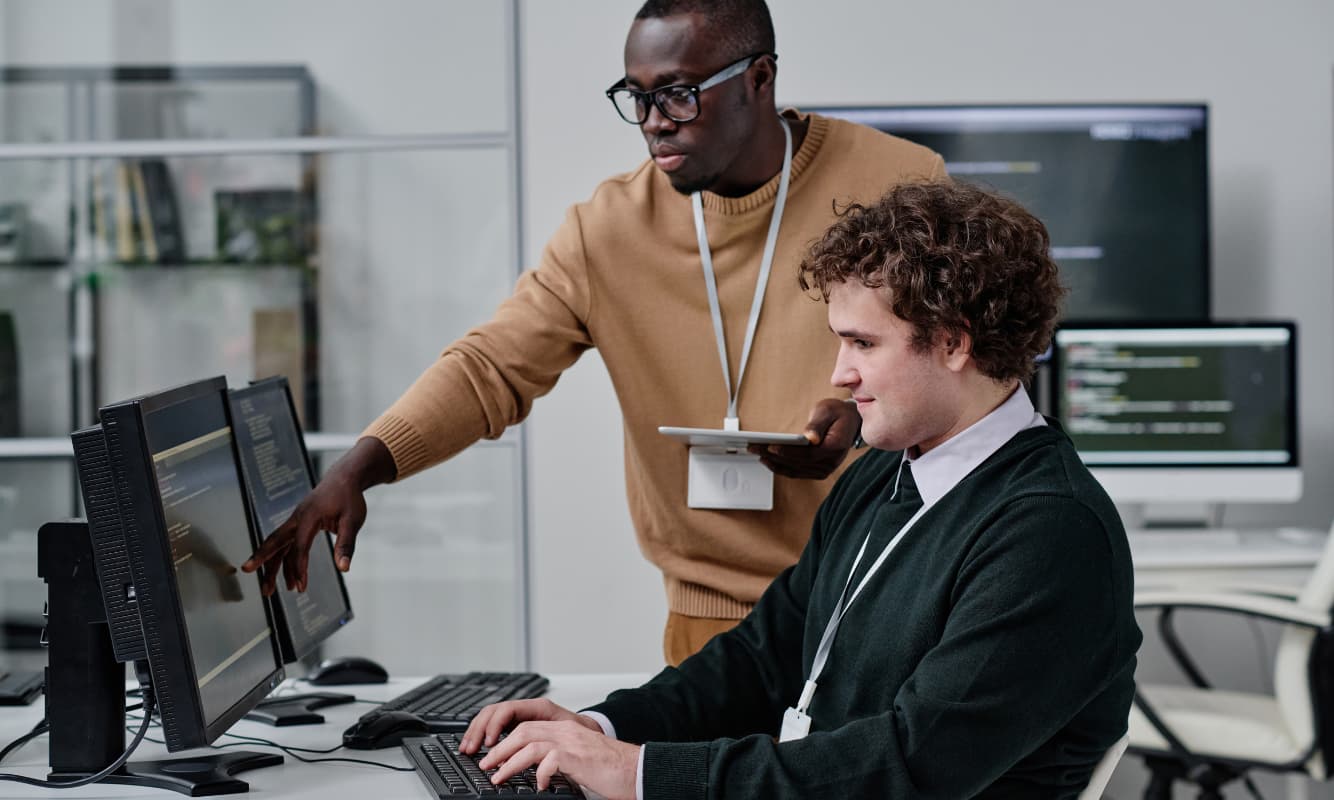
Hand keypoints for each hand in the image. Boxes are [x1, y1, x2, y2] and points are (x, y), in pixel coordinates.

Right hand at [240, 437, 393, 594]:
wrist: (344, 479)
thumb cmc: (348, 498)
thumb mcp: (353, 521)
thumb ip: (347, 544)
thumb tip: (344, 568)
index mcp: (309, 516)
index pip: (300, 545)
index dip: (299, 566)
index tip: (301, 585)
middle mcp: (297, 518)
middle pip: (275, 541)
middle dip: (261, 559)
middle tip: (247, 572)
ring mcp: (295, 521)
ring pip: (278, 546)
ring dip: (272, 566)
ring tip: (269, 590)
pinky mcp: (298, 525)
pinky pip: (286, 544)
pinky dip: (283, 560)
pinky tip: (287, 576)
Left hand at [466, 702, 637, 799]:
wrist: (637, 770)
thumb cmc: (612, 770)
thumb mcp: (580, 761)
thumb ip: (559, 760)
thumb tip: (536, 775)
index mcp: (566, 730)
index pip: (528, 727)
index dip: (507, 740)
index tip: (494, 756)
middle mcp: (567, 731)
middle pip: (523, 731)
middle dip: (500, 748)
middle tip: (486, 765)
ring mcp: (571, 742)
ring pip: (528, 743)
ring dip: (508, 761)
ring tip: (497, 777)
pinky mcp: (576, 756)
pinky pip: (547, 761)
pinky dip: (538, 775)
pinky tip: (538, 787)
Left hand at [750, 397, 860, 479]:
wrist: (850, 422)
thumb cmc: (838, 414)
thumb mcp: (828, 411)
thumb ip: (818, 424)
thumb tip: (811, 437)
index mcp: (834, 448)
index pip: (807, 455)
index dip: (787, 452)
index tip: (770, 447)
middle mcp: (830, 463)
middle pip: (796, 463)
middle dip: (773, 455)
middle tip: (754, 447)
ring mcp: (824, 469)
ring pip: (794, 470)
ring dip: (773, 463)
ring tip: (756, 453)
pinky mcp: (817, 471)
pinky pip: (796, 472)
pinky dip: (780, 467)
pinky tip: (768, 460)